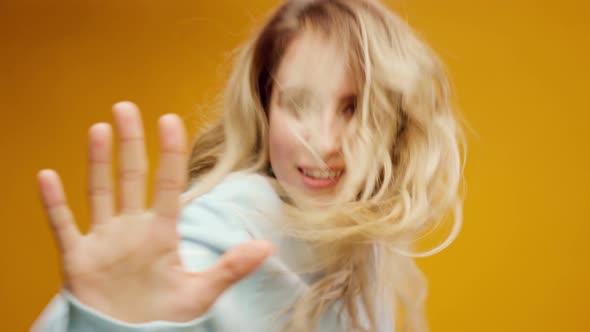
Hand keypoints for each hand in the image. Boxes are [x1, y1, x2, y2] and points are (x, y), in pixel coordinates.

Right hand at [37, 102, 272, 322]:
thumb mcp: (200, 292)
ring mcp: (104, 241)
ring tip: (99, 128)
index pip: (168, 185)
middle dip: (130, 144)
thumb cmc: (164, 317)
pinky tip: (46, 176)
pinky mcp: (78, 259)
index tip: (170, 120)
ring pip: (99, 192)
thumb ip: (230, 268)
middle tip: (126, 107)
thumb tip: (268, 247)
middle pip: (131, 178)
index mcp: (161, 234)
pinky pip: (63, 227)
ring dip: (97, 162)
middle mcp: (131, 229)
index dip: (169, 154)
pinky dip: (54, 204)